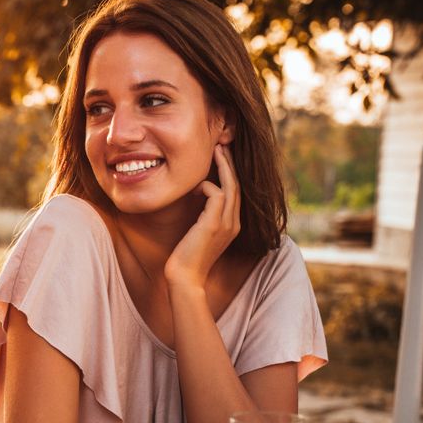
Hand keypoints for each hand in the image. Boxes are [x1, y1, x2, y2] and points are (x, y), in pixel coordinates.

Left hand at [163, 145, 239, 290]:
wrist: (184, 278)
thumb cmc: (186, 256)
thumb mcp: (198, 231)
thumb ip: (203, 213)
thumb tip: (197, 191)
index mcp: (232, 224)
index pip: (235, 193)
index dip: (231, 173)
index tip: (222, 155)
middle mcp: (234, 223)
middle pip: (237, 185)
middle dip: (230, 163)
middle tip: (222, 144)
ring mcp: (226, 224)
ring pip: (231, 186)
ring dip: (223, 166)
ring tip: (215, 150)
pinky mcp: (213, 225)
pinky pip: (216, 194)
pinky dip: (206, 186)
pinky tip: (195, 189)